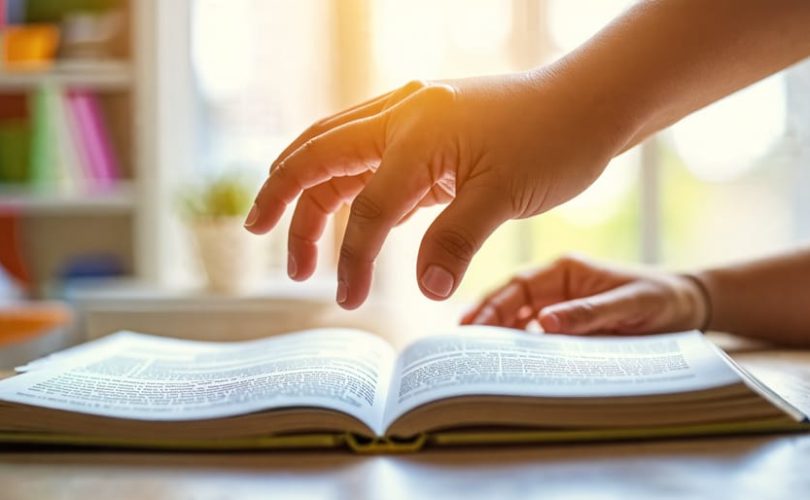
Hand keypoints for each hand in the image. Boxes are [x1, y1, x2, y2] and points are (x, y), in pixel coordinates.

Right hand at [245, 70, 626, 308]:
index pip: (368, 206)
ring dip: (310, 193)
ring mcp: (409, 117)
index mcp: (418, 129)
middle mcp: (402, 114)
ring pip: (336, 153)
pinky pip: (367, 156)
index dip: (351, 258)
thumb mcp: (507, 194)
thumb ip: (457, 240)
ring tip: (298, 244)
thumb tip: (424, 289)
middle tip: (257, 234)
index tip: (348, 300)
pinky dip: (346, 186)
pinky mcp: (422, 130)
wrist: (585, 102)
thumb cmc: (554, 139)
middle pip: (319, 155)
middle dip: (284, 197)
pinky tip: (346, 217)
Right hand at [461, 254, 708, 334]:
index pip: (518, 285)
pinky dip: (521, 346)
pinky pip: (536, 335)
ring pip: (518, 319)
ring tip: (478, 358)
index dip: (493, 304)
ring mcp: (559, 304)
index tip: (473, 326)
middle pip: (510, 302)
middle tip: (464, 346)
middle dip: (485, 321)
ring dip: (499, 336)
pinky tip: (509, 363)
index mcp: (565, 270)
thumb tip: (547, 322)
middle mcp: (556, 285)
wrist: (686, 308)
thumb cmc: (661, 299)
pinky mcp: (566, 324)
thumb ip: (590, 312)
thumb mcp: (631, 304)